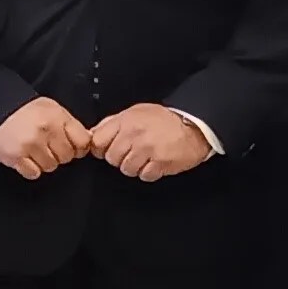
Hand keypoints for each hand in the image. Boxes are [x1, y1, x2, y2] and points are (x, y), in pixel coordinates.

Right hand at [0, 97, 88, 179]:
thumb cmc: (23, 111)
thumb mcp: (51, 109)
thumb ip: (69, 124)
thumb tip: (87, 142)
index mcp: (57, 116)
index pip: (82, 142)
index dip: (77, 147)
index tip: (70, 146)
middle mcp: (45, 129)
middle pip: (67, 157)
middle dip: (58, 154)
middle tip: (46, 145)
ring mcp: (30, 144)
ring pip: (51, 166)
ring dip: (43, 162)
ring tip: (33, 149)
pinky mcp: (16, 156)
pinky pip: (34, 173)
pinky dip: (30, 168)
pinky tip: (24, 157)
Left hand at [88, 103, 216, 182]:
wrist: (194, 126)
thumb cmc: (164, 120)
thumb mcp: (135, 113)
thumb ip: (113, 123)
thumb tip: (93, 134)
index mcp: (126, 120)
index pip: (98, 140)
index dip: (102, 148)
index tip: (108, 149)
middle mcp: (134, 134)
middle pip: (111, 158)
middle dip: (120, 158)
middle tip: (133, 153)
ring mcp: (148, 149)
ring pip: (126, 169)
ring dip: (135, 167)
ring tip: (146, 158)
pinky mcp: (160, 163)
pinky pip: (145, 176)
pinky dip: (150, 173)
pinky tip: (156, 163)